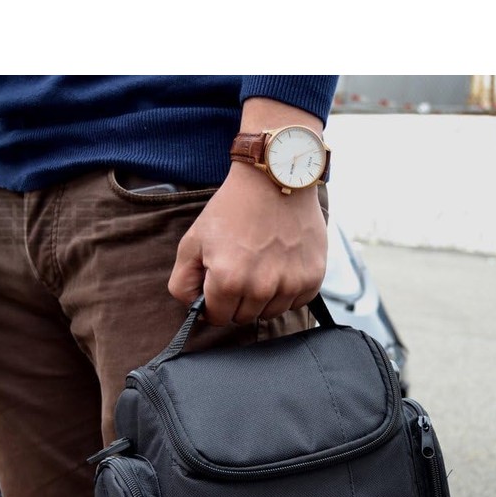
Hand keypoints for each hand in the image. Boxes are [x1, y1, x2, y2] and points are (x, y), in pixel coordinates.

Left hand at [168, 161, 327, 325]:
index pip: (217, 318)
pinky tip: (280, 265)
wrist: (274, 178)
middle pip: (243, 318)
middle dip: (235, 301)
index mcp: (228, 280)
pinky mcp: (313, 277)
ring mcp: (290, 283)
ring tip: (259, 266)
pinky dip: (286, 291)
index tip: (216, 285)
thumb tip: (195, 310)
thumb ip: (182, 283)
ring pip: (270, 313)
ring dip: (262, 298)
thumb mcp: (192, 242)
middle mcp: (261, 287)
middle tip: (238, 270)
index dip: (212, 304)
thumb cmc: (231, 209)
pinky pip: (295, 303)